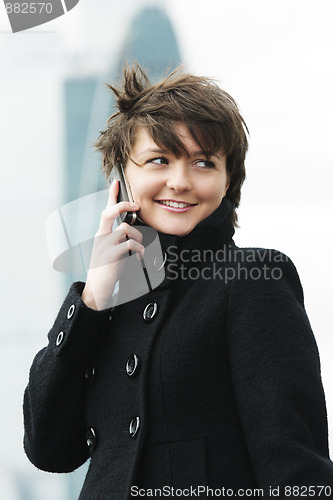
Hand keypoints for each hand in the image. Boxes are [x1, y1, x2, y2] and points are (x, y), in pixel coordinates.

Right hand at [81, 180, 143, 309]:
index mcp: (102, 234)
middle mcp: (101, 236)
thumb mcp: (114, 251)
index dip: (111, 195)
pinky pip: (129, 244)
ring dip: (138, 237)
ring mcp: (103, 245)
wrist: (98, 290)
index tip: (116, 182)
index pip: (106, 210)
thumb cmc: (108, 270)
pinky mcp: (109, 256)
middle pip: (108, 212)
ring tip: (139, 250)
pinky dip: (139, 251)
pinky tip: (139, 259)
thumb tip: (133, 231)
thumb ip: (120, 239)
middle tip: (136, 205)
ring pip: (124, 228)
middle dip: (123, 205)